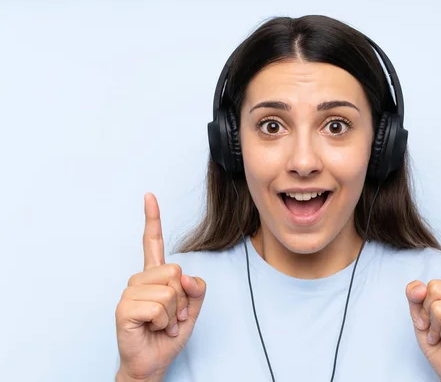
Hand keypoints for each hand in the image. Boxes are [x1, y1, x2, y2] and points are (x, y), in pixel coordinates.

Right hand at [115, 193, 206, 380]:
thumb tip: (185, 276)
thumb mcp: (192, 310)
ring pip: (169, 291)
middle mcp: (140, 280)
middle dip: (182, 300)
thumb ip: (196, 289)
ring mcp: (129, 293)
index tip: (149, 196)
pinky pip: (158, 307)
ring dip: (173, 315)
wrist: (153, 362)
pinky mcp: (124, 309)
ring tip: (162, 325)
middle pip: (174, 271)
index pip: (152, 242)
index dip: (152, 219)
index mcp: (154, 276)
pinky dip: (163, 323)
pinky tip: (153, 329)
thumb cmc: (168, 335)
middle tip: (171, 317)